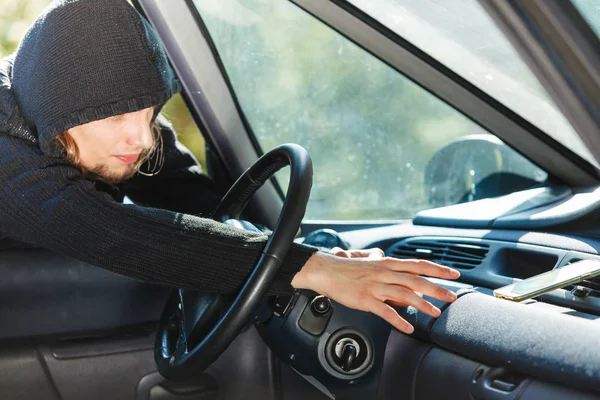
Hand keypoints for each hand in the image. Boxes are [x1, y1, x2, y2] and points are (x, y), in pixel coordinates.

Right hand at [291, 248, 459, 333]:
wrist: (326, 271)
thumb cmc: (347, 269)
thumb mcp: (371, 264)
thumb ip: (388, 271)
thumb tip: (403, 279)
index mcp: (387, 264)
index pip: (418, 264)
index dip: (437, 268)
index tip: (454, 273)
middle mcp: (384, 273)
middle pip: (416, 280)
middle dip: (437, 288)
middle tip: (452, 296)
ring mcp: (375, 286)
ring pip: (404, 294)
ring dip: (422, 304)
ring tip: (435, 313)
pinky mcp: (365, 299)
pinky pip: (385, 311)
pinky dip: (398, 320)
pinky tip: (408, 328)